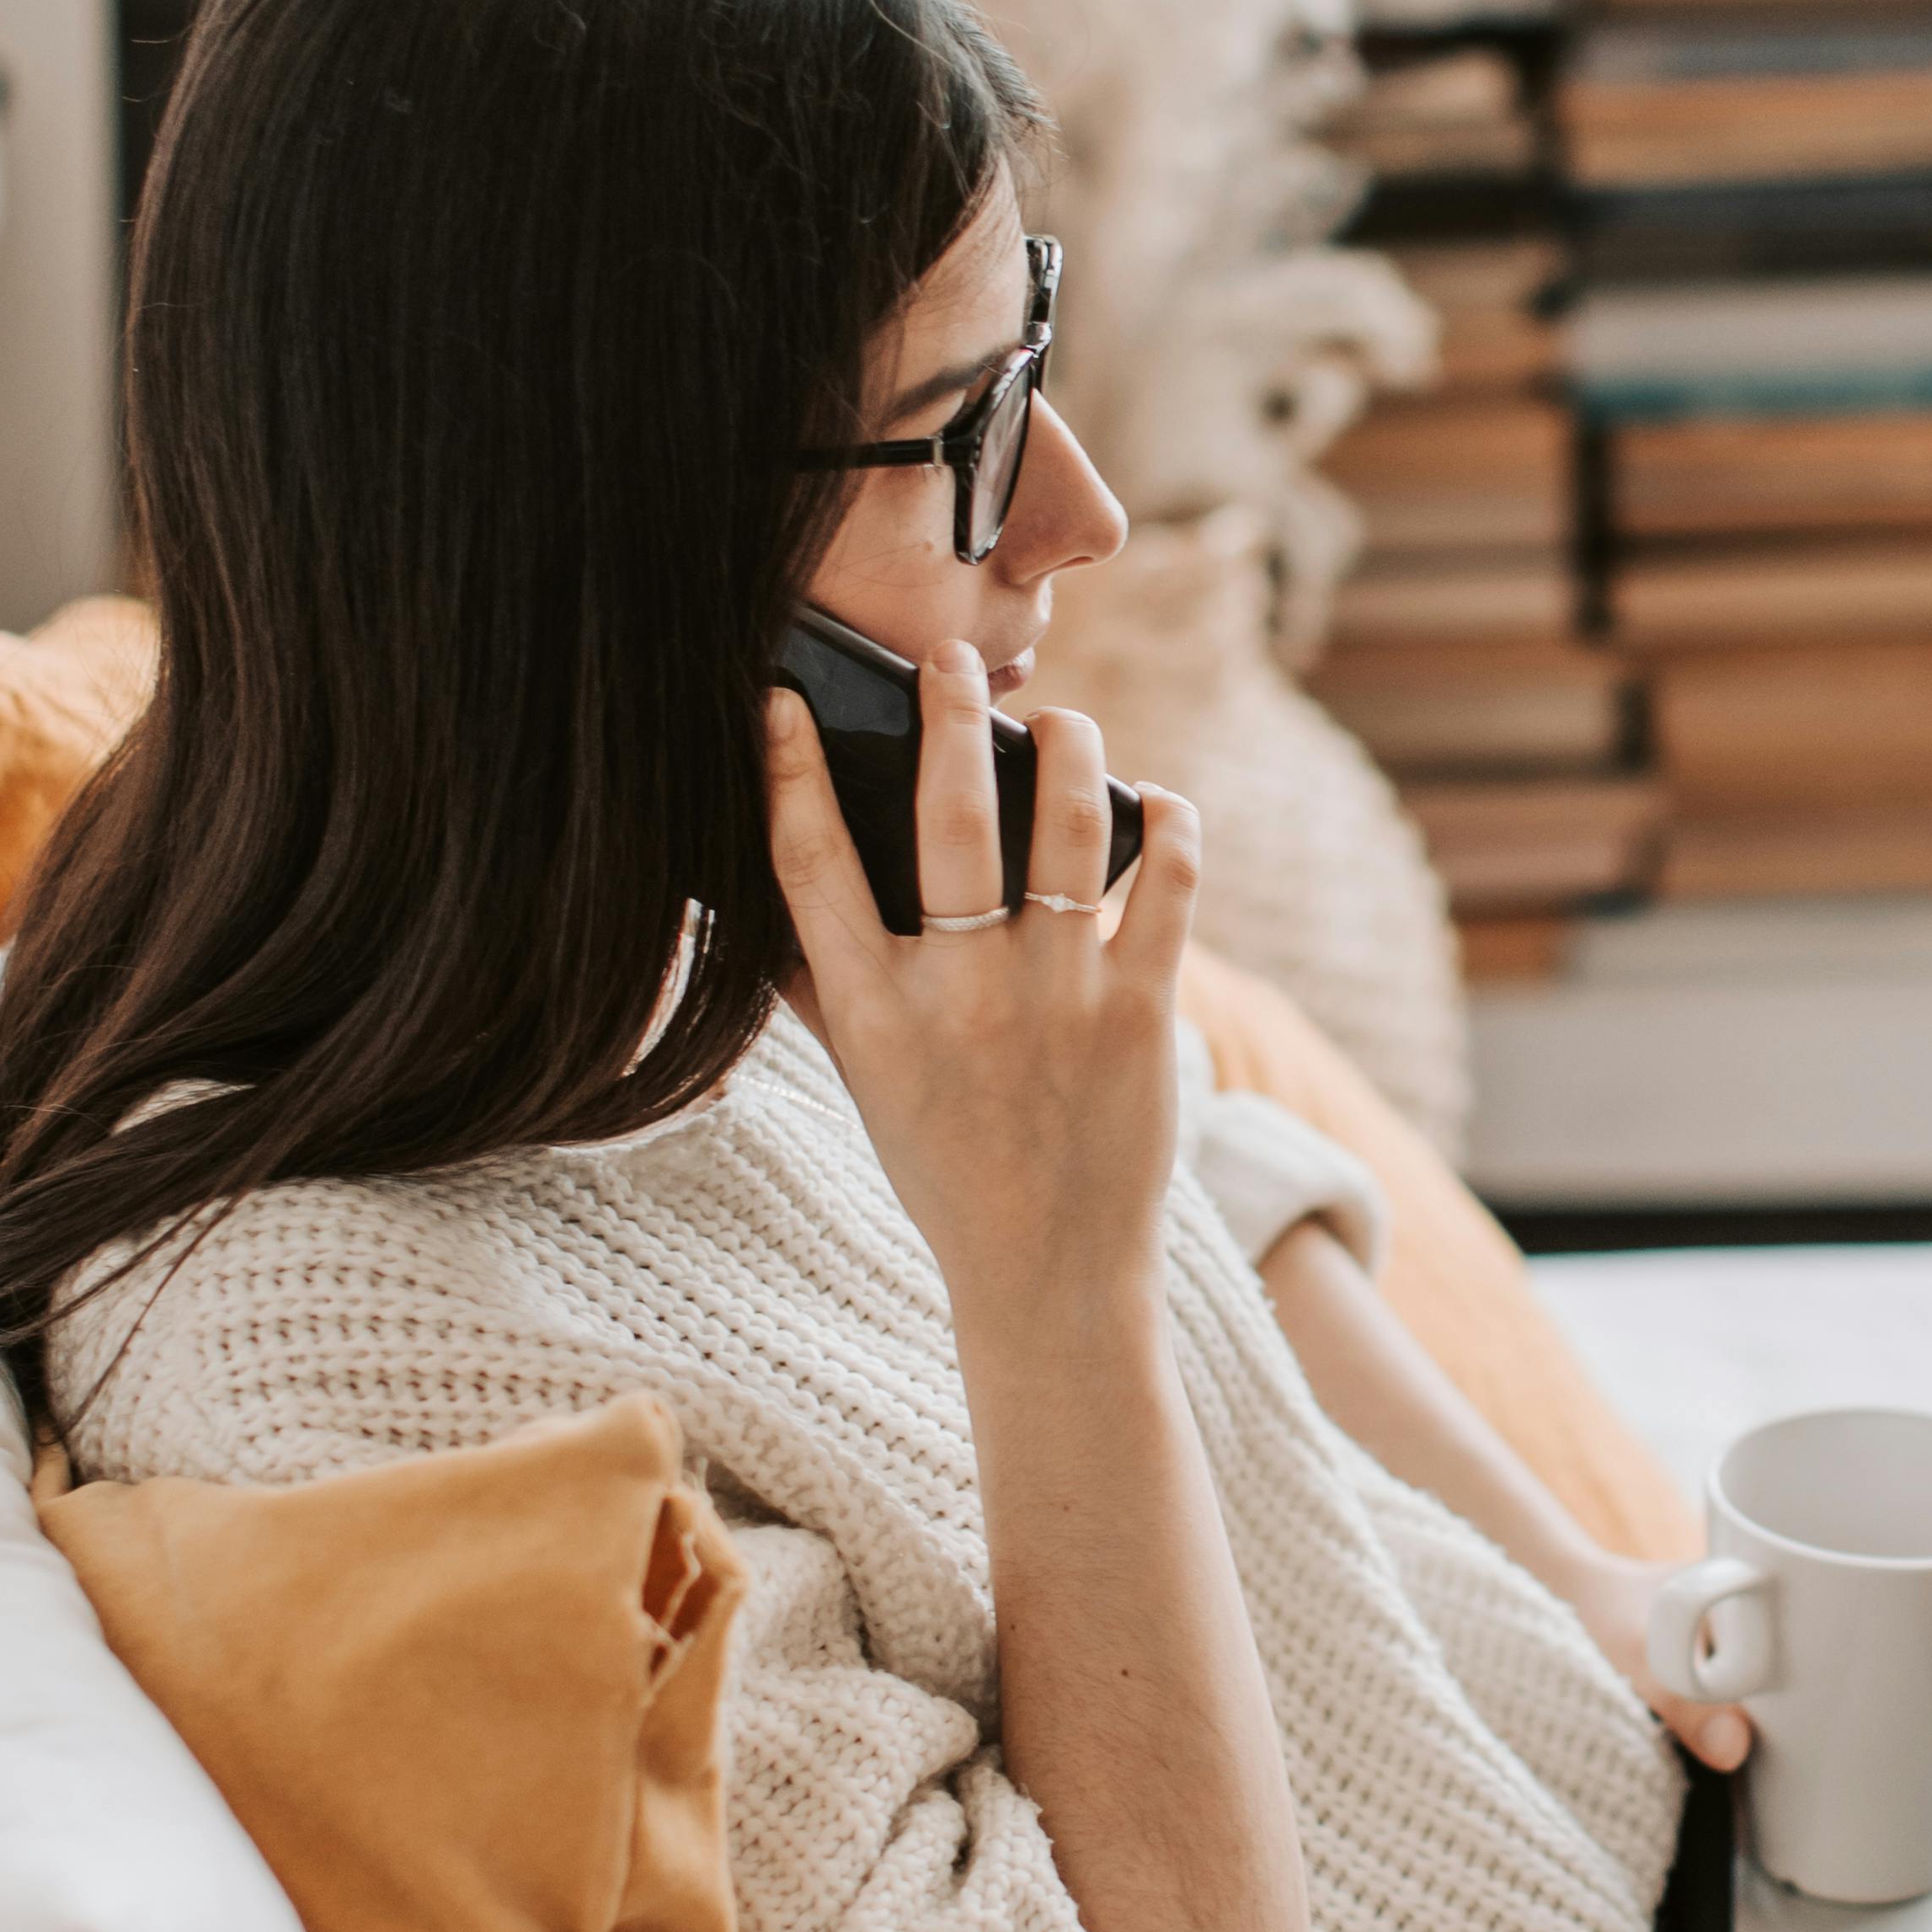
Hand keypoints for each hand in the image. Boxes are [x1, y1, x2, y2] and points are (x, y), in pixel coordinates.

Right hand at [764, 648, 1199, 1341]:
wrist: (1049, 1275)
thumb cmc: (945, 1166)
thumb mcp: (860, 1082)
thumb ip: (818, 987)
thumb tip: (765, 888)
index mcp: (873, 1013)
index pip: (810, 866)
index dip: (789, 773)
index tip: (782, 701)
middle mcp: (959, 996)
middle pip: (945, 819)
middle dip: (948, 716)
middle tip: (949, 656)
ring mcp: (1056, 999)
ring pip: (1067, 826)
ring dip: (1069, 748)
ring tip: (1061, 719)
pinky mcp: (1142, 1013)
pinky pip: (1166, 885)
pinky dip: (1166, 827)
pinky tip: (1154, 802)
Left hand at [1559, 1564, 1931, 1797]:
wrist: (1576, 1608)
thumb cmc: (1614, 1610)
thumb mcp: (1640, 1647)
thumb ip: (1675, 1693)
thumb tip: (1733, 1745)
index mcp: (1818, 1577)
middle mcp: (1837, 1610)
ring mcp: (1827, 1653)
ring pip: (1925, 1684)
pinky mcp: (1804, 1699)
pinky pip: (1879, 1715)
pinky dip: (1918, 1745)